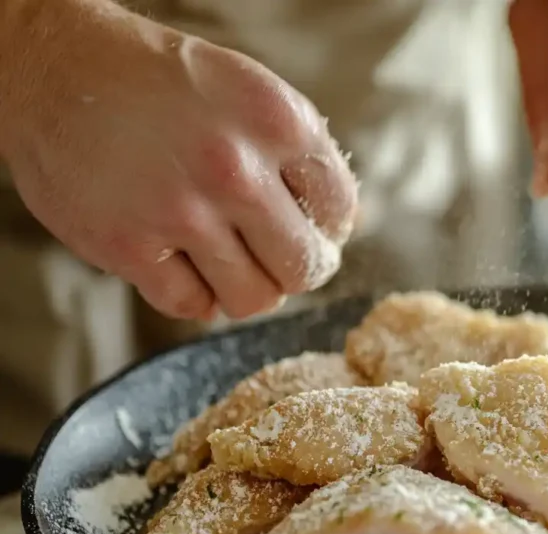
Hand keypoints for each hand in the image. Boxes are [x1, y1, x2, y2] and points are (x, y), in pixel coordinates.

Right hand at [0, 0, 356, 319]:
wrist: (54, 65)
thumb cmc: (160, 82)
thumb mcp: (248, 91)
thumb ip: (298, 155)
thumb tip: (343, 225)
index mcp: (278, 122)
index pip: (339, 212)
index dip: (327, 230)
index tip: (306, 230)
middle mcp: (235, 167)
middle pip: (304, 268)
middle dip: (296, 270)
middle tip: (274, 258)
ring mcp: (180, 211)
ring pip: (254, 299)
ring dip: (245, 288)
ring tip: (227, 261)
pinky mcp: (128, 246)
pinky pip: (192, 306)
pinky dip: (193, 294)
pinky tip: (181, 262)